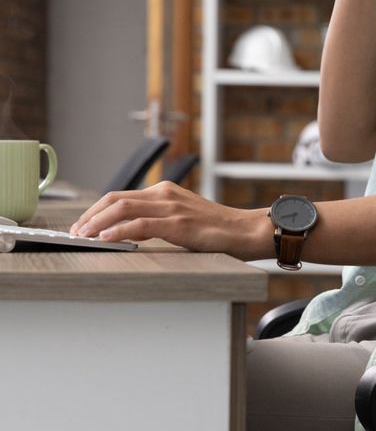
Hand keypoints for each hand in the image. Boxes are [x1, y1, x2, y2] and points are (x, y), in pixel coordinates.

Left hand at [69, 181, 268, 257]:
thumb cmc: (217, 229)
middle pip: (116, 199)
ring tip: (83, 235)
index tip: (82, 225)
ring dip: (98, 222)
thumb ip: (158, 220)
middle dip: (90, 215)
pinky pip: (141, 225)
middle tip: (75, 232)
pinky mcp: (179, 224)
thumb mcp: (183, 218)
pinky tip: (106, 238)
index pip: (120, 196)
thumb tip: (128, 232)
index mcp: (165, 191)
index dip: (96, 210)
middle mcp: (165, 194)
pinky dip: (119, 231)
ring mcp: (172, 208)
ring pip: (123, 209)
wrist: (246, 230)